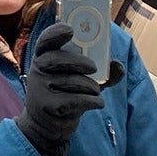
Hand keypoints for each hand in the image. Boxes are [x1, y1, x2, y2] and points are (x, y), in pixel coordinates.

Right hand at [13, 21, 104, 155]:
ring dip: (91, 87)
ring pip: (72, 81)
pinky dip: (93, 101)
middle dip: (79, 62)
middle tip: (93, 67)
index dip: (56, 33)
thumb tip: (118, 66)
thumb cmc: (65, 95)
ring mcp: (41, 88)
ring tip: (94, 92)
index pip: (45, 41)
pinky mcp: (48, 106)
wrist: (46, 125)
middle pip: (57, 59)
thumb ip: (100, 72)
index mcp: (43, 58)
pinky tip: (96, 103)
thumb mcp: (79, 80)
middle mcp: (38, 70)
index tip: (70, 30)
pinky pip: (77, 100)